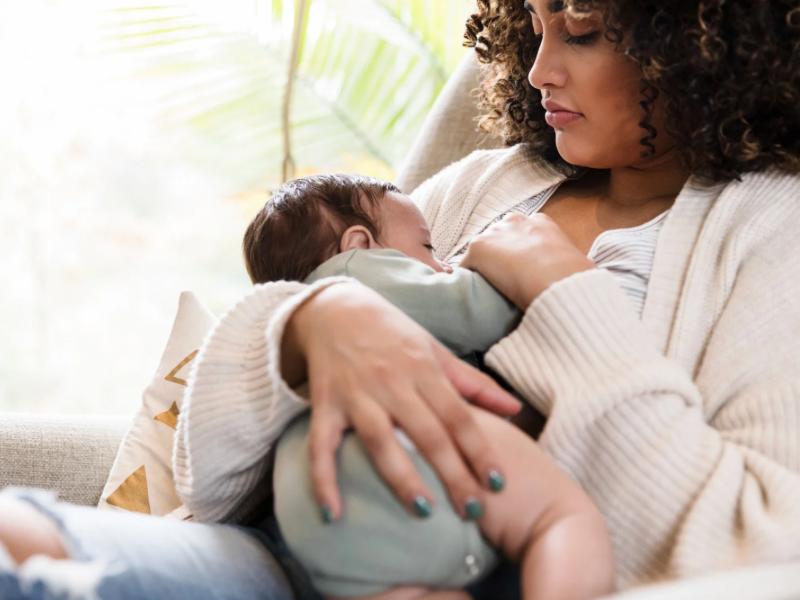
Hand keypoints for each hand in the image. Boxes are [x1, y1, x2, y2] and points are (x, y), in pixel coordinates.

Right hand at [282, 282, 521, 520]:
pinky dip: (323, 479)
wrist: (333, 308)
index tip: (498, 483)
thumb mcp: (434, 350)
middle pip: (427, 433)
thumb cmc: (390, 332)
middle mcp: (391, 382)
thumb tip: (515, 409)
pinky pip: (321, 445)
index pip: (458, 415)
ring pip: (380, 441)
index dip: (480, 450)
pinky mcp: (324, 404)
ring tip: (424, 512)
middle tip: (472, 512)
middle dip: (452, 474)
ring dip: (402, 478)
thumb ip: (473, 383)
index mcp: (423, 369)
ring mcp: (355, 394)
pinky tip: (331, 514)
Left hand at [460, 213, 595, 309]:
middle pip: (497, 239)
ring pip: (481, 253)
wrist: (559, 280)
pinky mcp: (478, 247)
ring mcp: (495, 233)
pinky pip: (466, 267)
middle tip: (504, 282)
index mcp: (541, 222)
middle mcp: (516, 221)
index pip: (520, 234)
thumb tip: (567, 281)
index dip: (518, 254)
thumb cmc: (574, 278)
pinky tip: (473, 296)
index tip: (520, 272)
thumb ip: (561, 264)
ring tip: (489, 291)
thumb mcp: (574, 263)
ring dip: (483, 268)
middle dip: (498, 257)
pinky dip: (467, 280)